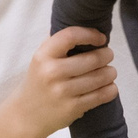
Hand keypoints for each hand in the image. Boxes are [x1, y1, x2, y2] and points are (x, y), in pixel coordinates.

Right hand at [2, 26, 116, 137]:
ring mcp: (62, 92)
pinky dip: (110, 90)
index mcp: (43, 56)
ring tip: (110, 72)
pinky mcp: (72, 108)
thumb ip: (58, 42)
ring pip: (100, 77)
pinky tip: (110, 86)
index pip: (71, 36)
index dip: (90, 34)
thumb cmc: (39, 81)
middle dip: (106, 55)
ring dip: (110, 73)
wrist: (26, 114)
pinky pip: (100, 96)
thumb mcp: (41, 58)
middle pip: (92, 59)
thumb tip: (85, 23)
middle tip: (108, 55)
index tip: (100, 38)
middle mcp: (52, 73)